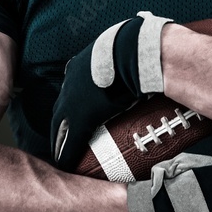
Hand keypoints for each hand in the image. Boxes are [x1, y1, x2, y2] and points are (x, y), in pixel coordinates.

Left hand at [51, 11, 172, 169]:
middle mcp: (72, 81)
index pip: (70, 90)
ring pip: (60, 128)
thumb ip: (132, 57)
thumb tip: (151, 60)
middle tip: (65, 140)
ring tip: (66, 155)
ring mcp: (73, 99)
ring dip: (61, 142)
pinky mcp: (80, 118)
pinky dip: (67, 154)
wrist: (134, 51)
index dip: (71, 105)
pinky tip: (67, 164)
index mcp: (82, 65)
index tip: (75, 115)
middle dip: (61, 126)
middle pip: (60, 111)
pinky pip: (69, 141)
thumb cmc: (136, 48)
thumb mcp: (127, 50)